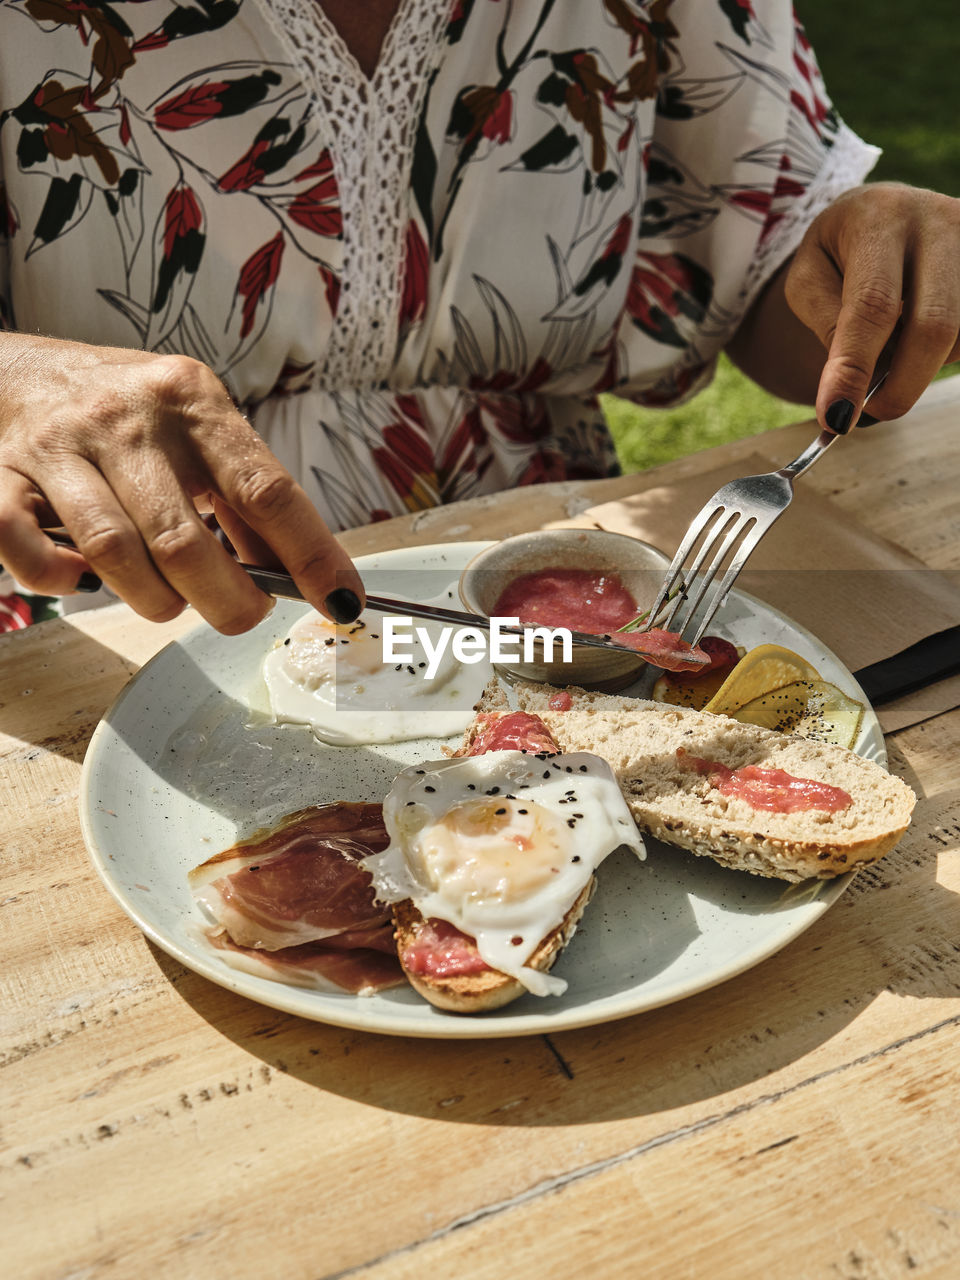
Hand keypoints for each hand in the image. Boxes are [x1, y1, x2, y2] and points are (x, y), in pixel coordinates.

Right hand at [0, 335, 363, 632]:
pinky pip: (25, 549)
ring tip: (169, 600)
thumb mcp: (198, 426)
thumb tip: (301, 572)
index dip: (310, 555)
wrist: (20, 369)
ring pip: (114, 554)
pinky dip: (58, 580)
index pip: (267, 489)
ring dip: (154, 600)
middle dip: (226, 600)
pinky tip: (81, 579)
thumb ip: (244, 492)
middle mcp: (127, 418)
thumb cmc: (129, 413)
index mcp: (192, 401)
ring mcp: (60, 446)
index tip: (340, 600)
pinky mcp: (2, 474)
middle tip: (240, 613)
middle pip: (185, 540)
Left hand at [785, 183, 959, 432]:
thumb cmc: (839, 253)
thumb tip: (849, 385)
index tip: (836, 418)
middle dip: (902, 385)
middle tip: (872, 411)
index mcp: (879, 220)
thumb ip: (827, 323)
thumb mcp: (809, 279)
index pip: (872, 306)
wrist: (883, 212)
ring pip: (959, 336)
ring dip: (922, 365)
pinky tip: (918, 338)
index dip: (855, 368)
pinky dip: (945, 353)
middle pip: (935, 325)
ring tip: (891, 351)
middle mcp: (938, 221)